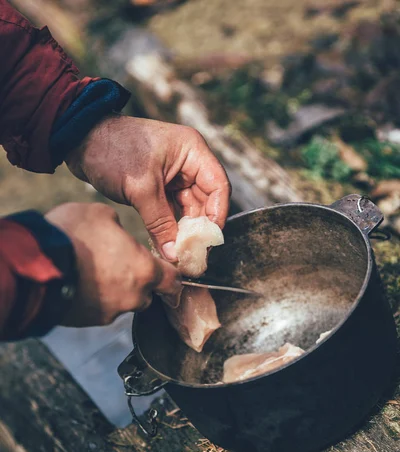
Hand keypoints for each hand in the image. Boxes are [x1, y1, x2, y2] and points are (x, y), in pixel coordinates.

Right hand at [46, 203, 180, 326]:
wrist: (38, 268)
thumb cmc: (74, 236)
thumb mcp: (100, 214)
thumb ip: (119, 227)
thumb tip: (118, 232)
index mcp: (145, 270)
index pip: (173, 280)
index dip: (170, 274)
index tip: (166, 270)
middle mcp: (134, 296)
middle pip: (147, 293)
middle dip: (139, 282)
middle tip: (121, 265)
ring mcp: (112, 312)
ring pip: (123, 303)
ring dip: (116, 291)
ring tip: (95, 274)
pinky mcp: (90, 321)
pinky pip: (100, 310)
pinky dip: (95, 300)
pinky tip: (80, 283)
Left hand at [66, 115, 230, 260]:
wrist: (78, 141)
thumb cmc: (112, 151)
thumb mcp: (140, 188)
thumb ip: (160, 223)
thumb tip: (175, 255)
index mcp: (192, 151)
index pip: (219, 186)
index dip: (217, 215)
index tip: (209, 241)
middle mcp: (188, 163)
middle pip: (205, 202)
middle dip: (199, 229)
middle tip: (194, 256)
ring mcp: (173, 176)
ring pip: (188, 211)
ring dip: (184, 233)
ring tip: (180, 256)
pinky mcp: (158, 188)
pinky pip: (171, 213)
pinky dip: (169, 230)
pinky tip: (167, 248)